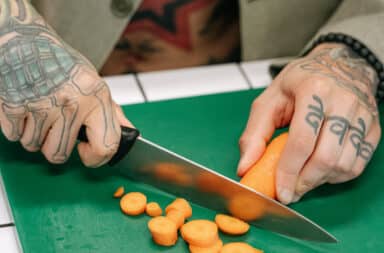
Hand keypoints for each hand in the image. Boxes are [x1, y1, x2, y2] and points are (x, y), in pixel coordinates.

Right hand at [0, 0, 131, 166]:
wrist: (26, 42)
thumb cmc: (63, 65)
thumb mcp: (95, 84)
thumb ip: (112, 112)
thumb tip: (129, 134)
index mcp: (96, 98)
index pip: (106, 145)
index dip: (96, 158)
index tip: (86, 152)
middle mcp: (72, 103)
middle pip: (59, 154)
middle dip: (55, 148)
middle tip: (54, 129)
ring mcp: (41, 105)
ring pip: (34, 146)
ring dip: (34, 136)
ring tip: (39, 113)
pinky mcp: (14, 106)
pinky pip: (14, 136)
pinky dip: (16, 127)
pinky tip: (25, 108)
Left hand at [237, 43, 380, 203]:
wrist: (337, 65)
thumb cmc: (299, 83)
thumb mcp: (269, 100)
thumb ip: (254, 134)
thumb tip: (245, 167)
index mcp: (313, 90)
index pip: (301, 141)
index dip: (289, 171)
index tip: (281, 192)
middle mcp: (343, 101)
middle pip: (325, 158)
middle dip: (304, 182)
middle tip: (290, 191)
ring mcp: (362, 115)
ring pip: (344, 165)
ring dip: (320, 181)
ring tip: (303, 179)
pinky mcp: (373, 128)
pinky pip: (358, 164)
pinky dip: (338, 176)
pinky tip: (322, 172)